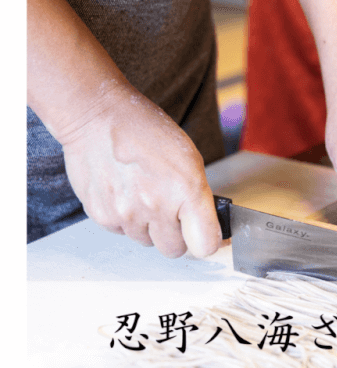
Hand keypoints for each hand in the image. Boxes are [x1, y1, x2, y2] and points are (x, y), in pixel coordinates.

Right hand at [60, 91, 221, 257]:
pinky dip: (126, 220)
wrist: (97, 117)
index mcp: (186, 190)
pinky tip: (125, 194)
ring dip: (149, 227)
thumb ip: (199, 197)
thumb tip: (206, 227)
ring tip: (144, 195)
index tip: (205, 235)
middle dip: (177, 235)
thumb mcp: (189, 158)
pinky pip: (122, 232)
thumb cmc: (146, 131)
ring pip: (146, 242)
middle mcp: (156, 207)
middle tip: (171, 212)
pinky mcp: (101, 215)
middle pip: (174, 250)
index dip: (207, 242)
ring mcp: (126, 214)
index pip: (205, 246)